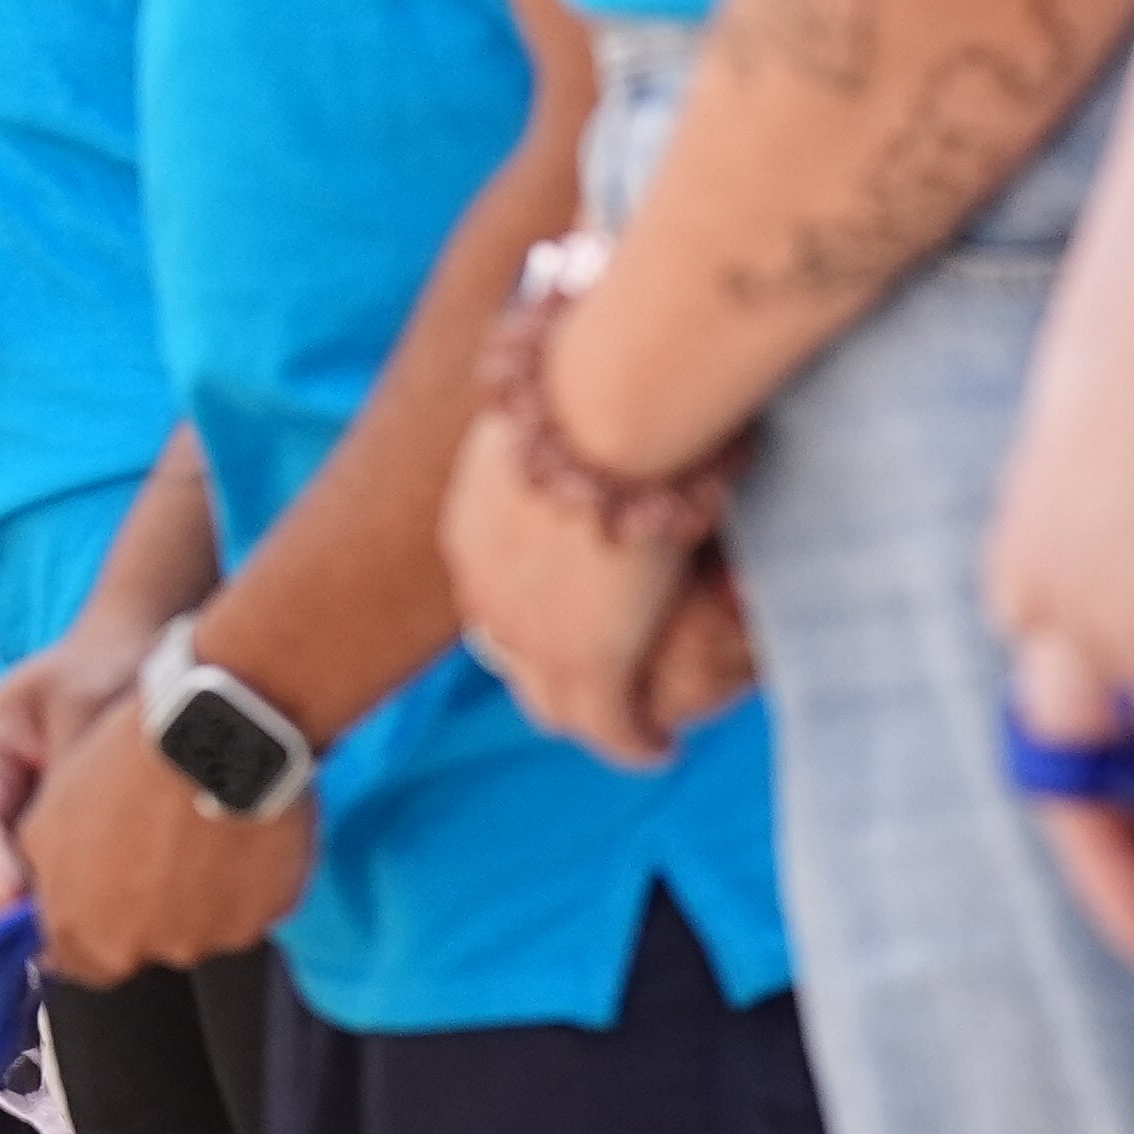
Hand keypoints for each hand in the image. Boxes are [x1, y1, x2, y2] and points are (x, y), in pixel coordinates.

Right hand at [0, 614, 151, 920]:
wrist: (133, 651)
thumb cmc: (99, 667)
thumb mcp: (78, 705)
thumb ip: (63, 771)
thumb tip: (62, 839)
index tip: (10, 903)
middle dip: (7, 906)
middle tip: (54, 936)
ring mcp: (17, 826)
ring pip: (10, 888)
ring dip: (39, 911)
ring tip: (82, 932)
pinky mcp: (51, 843)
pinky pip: (47, 884)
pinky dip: (68, 902)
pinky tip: (103, 914)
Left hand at [16, 694, 314, 985]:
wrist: (211, 732)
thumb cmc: (122, 765)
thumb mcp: (47, 821)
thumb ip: (42, 880)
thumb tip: (38, 904)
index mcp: (84, 929)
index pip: (79, 962)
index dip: (85, 928)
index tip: (97, 893)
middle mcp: (148, 946)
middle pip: (142, 943)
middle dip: (142, 907)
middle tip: (152, 846)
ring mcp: (213, 934)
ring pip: (200, 925)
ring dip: (195, 890)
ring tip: (196, 827)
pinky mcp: (269, 913)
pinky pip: (251, 903)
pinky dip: (242, 876)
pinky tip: (234, 828)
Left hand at [438, 408, 718, 766]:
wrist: (603, 409)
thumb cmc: (596, 384)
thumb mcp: (560, 414)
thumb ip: (572, 430)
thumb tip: (607, 402)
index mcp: (474, 534)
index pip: (497, 595)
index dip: (532, 613)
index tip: (567, 615)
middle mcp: (489, 595)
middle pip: (514, 658)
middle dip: (552, 674)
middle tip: (600, 686)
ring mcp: (534, 637)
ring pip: (557, 705)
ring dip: (595, 717)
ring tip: (632, 727)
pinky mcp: (589, 664)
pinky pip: (612, 729)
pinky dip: (635, 745)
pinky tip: (659, 749)